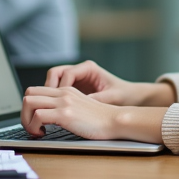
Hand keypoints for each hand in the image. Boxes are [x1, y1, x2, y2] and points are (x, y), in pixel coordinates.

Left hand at [21, 86, 119, 139]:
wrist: (115, 120)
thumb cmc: (101, 119)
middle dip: (24, 112)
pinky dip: (34, 126)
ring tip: (35, 130)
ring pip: (29, 102)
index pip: (36, 90)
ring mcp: (63, 102)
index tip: (35, 120)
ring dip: (26, 119)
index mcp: (66, 90)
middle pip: (28, 94)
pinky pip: (38, 116)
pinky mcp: (65, 114)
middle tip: (32, 126)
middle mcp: (62, 93)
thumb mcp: (80, 106)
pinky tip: (43, 134)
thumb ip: (65, 106)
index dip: (30, 106)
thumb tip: (48, 117)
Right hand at [44, 61, 174, 105]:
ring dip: (49, 94)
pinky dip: (53, 98)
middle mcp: (80, 71)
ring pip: (53, 81)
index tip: (60, 102)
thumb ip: (97, 99)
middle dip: (49, 88)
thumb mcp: (112, 98)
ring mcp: (76, 79)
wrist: (132, 98)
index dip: (61, 88)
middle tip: (47, 104)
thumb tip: (81, 105)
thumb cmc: (124, 95)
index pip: (66, 73)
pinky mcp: (74, 89)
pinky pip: (58, 90)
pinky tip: (55, 111)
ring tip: (48, 108)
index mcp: (89, 68)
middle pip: (55, 73)